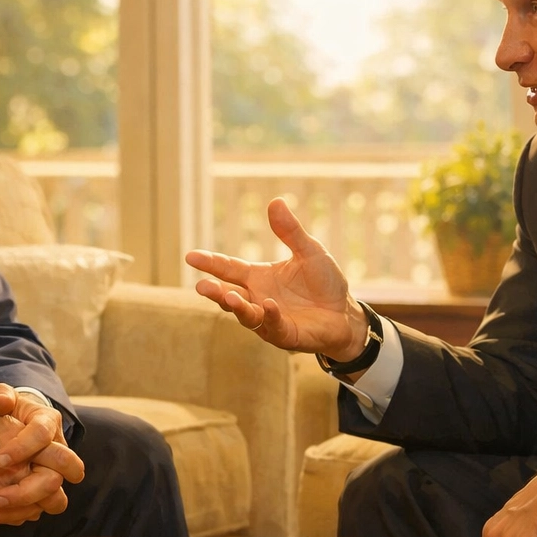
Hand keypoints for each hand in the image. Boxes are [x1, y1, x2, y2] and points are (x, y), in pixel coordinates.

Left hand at [0, 383, 84, 523]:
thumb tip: (0, 403)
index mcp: (46, 422)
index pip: (43, 434)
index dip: (23, 448)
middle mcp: (55, 451)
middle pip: (57, 475)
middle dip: (28, 490)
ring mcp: (48, 475)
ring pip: (51, 501)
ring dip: (20, 509)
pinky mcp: (36, 494)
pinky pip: (32, 512)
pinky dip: (9, 517)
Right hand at [185, 197, 369, 361]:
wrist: (345, 313)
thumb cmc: (324, 282)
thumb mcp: (309, 251)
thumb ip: (290, 231)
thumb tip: (275, 201)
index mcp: (258, 277)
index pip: (228, 268)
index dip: (210, 263)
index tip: (190, 256)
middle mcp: (257, 299)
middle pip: (229, 296)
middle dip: (214, 292)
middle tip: (201, 286)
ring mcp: (268, 320)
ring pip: (246, 315)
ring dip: (237, 307)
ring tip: (228, 297)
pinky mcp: (285, 335)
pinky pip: (272, 327)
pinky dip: (269, 316)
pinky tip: (268, 305)